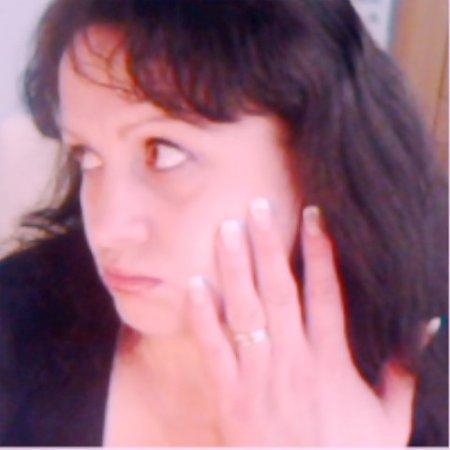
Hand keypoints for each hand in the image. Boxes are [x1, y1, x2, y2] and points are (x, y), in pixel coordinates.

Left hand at [187, 199, 415, 445]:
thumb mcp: (391, 419)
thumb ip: (405, 370)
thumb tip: (427, 325)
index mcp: (332, 361)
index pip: (326, 292)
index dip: (319, 251)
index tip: (312, 216)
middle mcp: (294, 360)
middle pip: (280, 290)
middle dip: (269, 245)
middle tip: (257, 206)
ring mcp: (259, 377)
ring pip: (245, 310)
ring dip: (235, 268)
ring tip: (227, 229)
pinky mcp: (231, 396)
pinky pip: (214, 350)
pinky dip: (203, 317)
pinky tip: (195, 284)